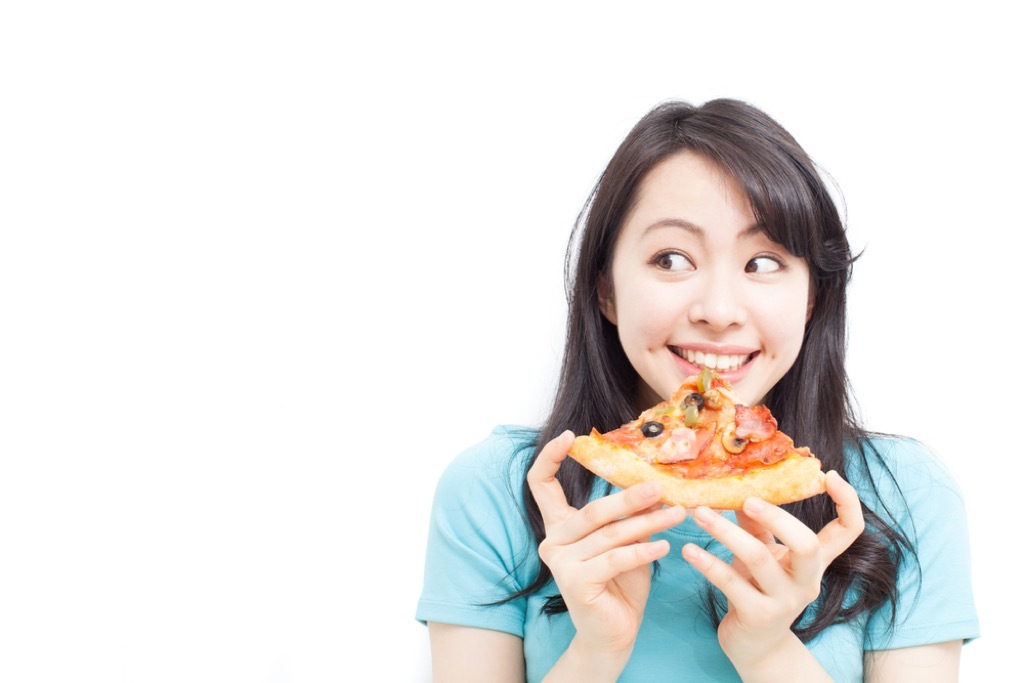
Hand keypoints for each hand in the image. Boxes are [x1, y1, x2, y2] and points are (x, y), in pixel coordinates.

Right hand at [526, 431, 686, 661]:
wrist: (612, 635)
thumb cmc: (620, 585)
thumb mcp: (626, 542)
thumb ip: (630, 516)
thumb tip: (655, 484)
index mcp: (559, 526)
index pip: (540, 484)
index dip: (550, 457)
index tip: (570, 436)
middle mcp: (553, 541)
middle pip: (593, 510)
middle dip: (629, 497)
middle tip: (660, 486)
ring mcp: (561, 562)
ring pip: (610, 534)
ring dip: (648, 524)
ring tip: (677, 515)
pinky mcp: (575, 582)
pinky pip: (616, 559)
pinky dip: (642, 552)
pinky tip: (664, 546)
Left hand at [681, 471, 863, 669]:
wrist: (754, 645)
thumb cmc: (757, 588)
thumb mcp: (762, 552)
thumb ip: (755, 522)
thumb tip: (739, 484)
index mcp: (815, 561)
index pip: (848, 530)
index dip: (848, 502)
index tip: (830, 474)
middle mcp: (806, 581)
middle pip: (807, 545)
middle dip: (777, 517)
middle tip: (747, 497)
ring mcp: (784, 601)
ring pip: (759, 558)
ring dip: (725, 531)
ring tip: (699, 513)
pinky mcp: (757, 616)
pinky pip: (730, 582)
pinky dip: (707, 563)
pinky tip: (689, 551)